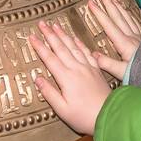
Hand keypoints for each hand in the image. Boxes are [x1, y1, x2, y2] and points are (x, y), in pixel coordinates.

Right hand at [30, 20, 110, 134]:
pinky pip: (86, 52)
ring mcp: (87, 67)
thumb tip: (37, 78)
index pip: (49, 58)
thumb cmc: (84, 117)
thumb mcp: (62, 109)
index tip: (31, 36)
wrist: (109, 116)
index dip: (39, 47)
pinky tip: (75, 37)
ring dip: (63, 34)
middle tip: (42, 23)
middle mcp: (76, 69)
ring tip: (56, 25)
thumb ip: (49, 92)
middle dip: (50, 34)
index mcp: (66, 78)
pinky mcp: (96, 70)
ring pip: (73, 46)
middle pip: (60, 48)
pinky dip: (79, 43)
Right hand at [89, 0, 140, 79]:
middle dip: (109, 4)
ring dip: (119, 7)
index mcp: (124, 43)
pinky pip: (135, 22)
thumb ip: (108, 64)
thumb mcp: (122, 72)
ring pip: (127, 17)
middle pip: (118, 16)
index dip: (99, 13)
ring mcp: (138, 36)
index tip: (91, 3)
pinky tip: (128, 12)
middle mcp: (131, 36)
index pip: (109, 24)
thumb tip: (93, 55)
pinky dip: (129, 15)